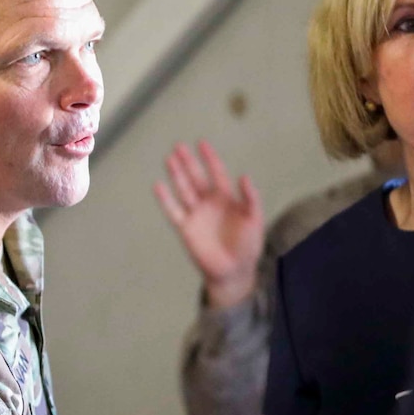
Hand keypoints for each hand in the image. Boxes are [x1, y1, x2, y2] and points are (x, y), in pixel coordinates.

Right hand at [154, 141, 263, 309]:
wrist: (234, 271)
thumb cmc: (247, 246)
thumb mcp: (255, 220)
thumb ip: (251, 198)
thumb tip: (244, 176)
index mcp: (226, 198)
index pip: (216, 173)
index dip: (210, 158)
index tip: (201, 144)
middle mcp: (208, 203)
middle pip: (196, 178)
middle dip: (188, 162)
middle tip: (178, 146)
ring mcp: (195, 214)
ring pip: (183, 190)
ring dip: (176, 175)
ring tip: (169, 159)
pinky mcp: (185, 228)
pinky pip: (173, 211)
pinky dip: (165, 199)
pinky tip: (158, 185)